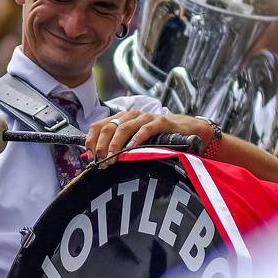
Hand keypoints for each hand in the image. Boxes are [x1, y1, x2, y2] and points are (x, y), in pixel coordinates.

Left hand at [85, 111, 210, 159]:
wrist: (187, 130)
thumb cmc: (159, 138)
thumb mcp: (135, 141)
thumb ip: (117, 146)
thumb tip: (96, 158)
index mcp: (122, 118)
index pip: (99, 125)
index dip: (91, 140)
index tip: (89, 156)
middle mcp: (132, 115)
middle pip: (108, 127)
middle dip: (102, 146)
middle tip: (101, 162)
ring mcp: (146, 117)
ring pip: (124, 128)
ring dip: (115, 145)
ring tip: (112, 159)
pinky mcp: (161, 122)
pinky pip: (145, 129)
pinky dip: (136, 139)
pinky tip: (130, 148)